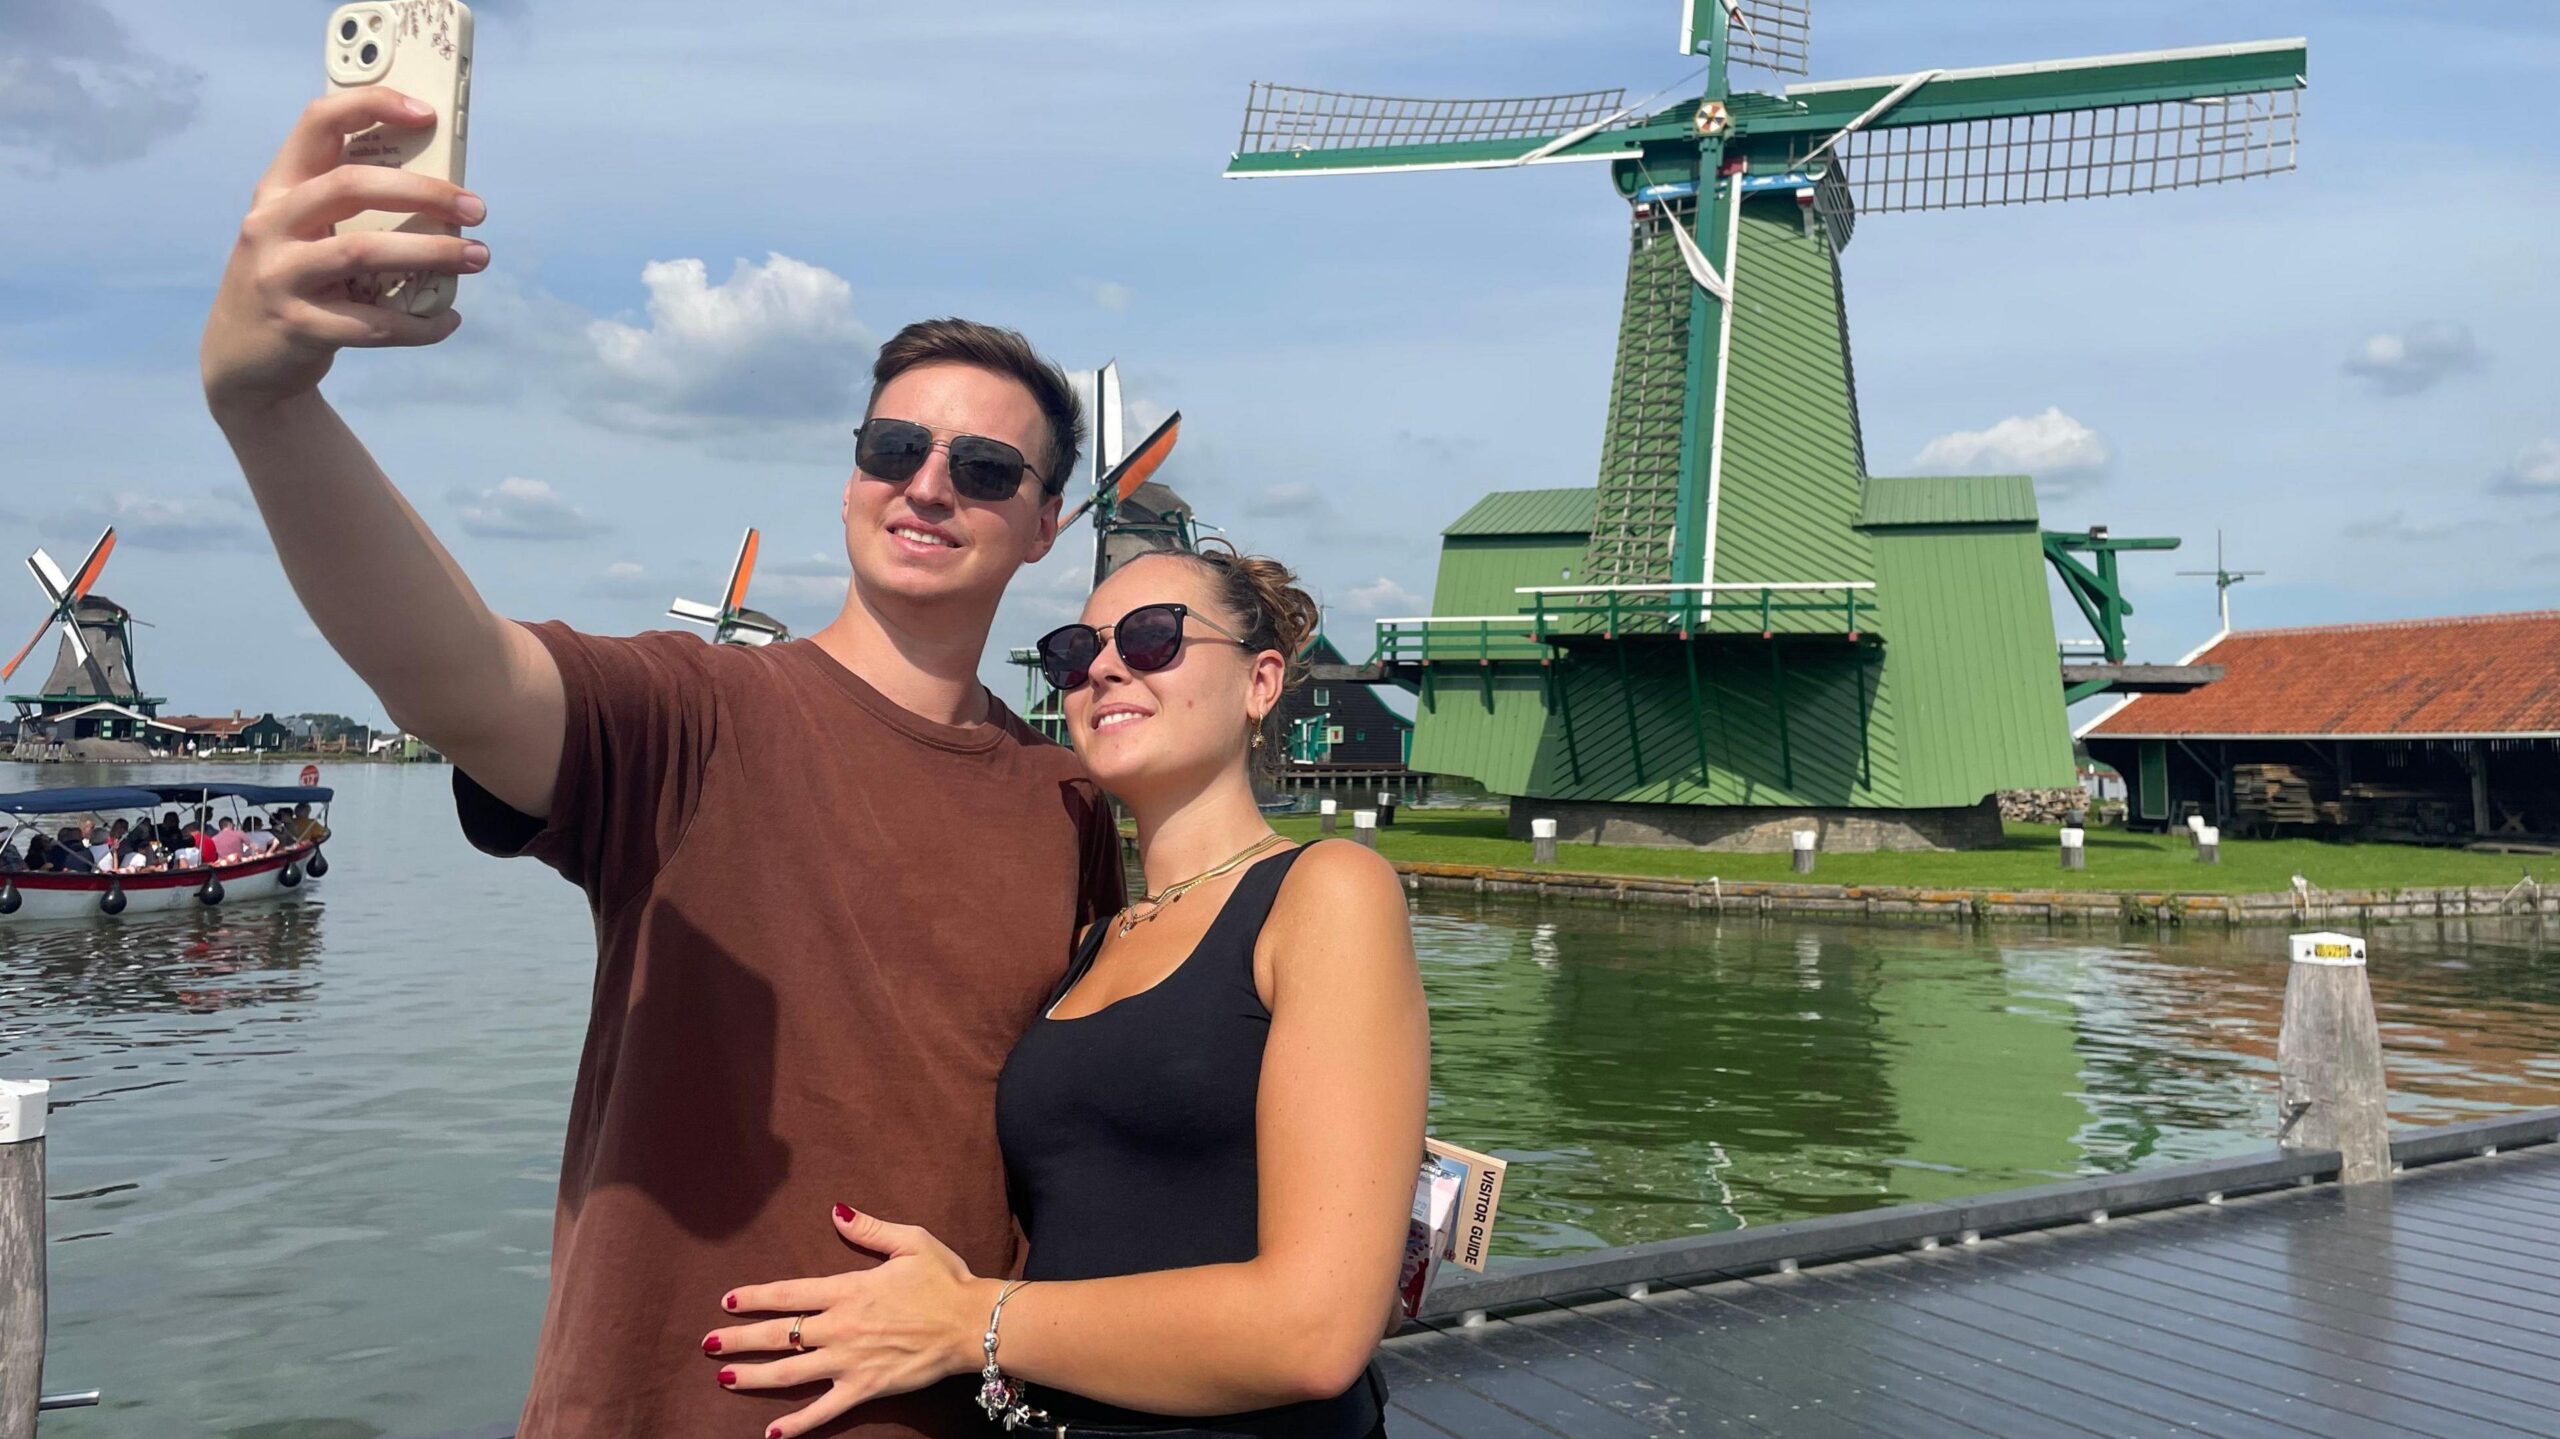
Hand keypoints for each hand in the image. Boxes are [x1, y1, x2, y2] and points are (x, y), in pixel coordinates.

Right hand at [201, 88, 486, 414]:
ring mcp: (280, 274)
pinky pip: (373, 324)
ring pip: (364, 252)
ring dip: (432, 253)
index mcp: (279, 188)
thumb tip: (439, 193)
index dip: (371, 106)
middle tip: (475, 208)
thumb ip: (347, 207)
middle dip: (423, 191)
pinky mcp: (299, 325)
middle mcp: (271, 223)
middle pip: (350, 186)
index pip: (318, 123)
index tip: (427, 114)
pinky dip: (420, 324)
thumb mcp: (302, 231)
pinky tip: (447, 320)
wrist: (242, 358)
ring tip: (478, 256)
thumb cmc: (293, 279)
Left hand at [706, 1205, 998, 1437]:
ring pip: (789, 1373)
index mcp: (848, 1290)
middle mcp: (840, 1327)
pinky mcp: (864, 1389)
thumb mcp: (910, 1242)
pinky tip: (770, 1433)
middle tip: (707, 1343)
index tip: (728, 1301)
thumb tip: (836, 1210)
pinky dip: (796, 1424)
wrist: (973, 1324)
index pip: (788, 1293)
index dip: (755, 1298)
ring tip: (724, 1378)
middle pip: (778, 1335)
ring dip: (752, 1376)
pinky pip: (823, 1411)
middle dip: (738, 1339)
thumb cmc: (945, 1280)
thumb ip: (869, 1229)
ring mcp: (849, 1362)